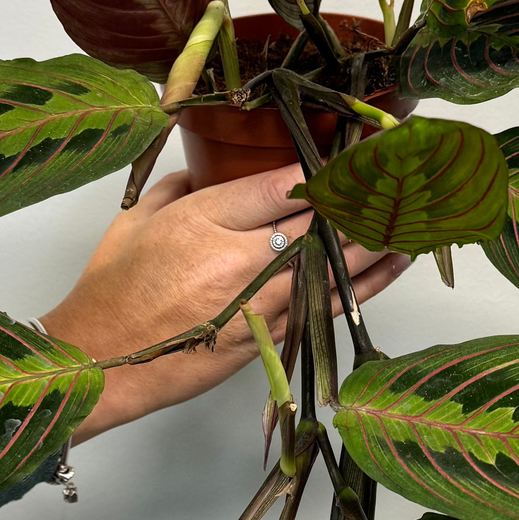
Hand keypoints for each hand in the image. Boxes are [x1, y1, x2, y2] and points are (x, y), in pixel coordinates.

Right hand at [39, 164, 409, 442]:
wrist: (103, 365)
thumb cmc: (112, 293)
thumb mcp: (137, 220)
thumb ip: (182, 187)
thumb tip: (213, 170)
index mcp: (205, 221)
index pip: (284, 185)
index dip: (327, 169)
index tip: (355, 153)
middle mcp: (240, 260)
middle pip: (320, 222)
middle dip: (363, 197)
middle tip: (400, 175)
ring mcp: (260, 303)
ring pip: (335, 263)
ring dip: (378, 236)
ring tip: (415, 212)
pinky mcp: (269, 338)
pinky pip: (329, 304)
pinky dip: (367, 282)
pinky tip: (395, 261)